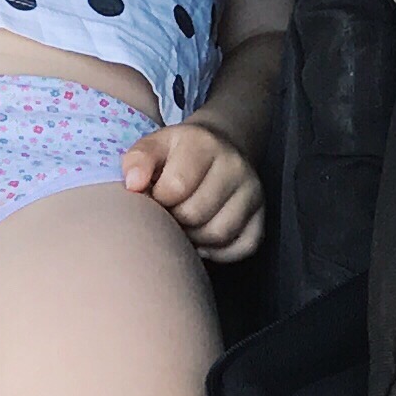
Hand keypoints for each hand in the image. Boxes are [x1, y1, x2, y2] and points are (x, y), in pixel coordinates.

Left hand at [126, 119, 264, 263]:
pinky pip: (243, 247)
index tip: (156, 195)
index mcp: (204, 144)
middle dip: (175, 220)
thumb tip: (133, 185)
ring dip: (196, 238)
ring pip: (219, 234)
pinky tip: (205, 238)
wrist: (218, 148)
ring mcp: (253, 191)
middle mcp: (234, 165)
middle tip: (170, 212)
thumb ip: (137, 161)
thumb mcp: (153, 146)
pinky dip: (220, 251)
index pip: (176, 187)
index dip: (158, 199)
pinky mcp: (262, 215)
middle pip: (196, 214)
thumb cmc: (177, 154)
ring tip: (185, 224)